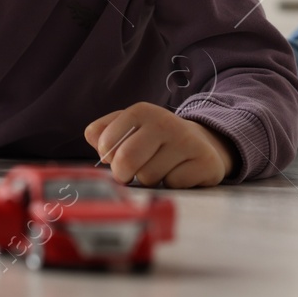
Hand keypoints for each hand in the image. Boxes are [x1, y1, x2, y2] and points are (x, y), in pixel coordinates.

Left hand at [84, 102, 233, 188]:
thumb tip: (93, 138)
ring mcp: (187, 141)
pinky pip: (174, 184)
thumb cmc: (154, 140)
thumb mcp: (128, 128)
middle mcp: (164, 121)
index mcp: (141, 111)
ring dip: (150, 180)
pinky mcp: (205, 161)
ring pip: (149, 177)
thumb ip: (103, 132)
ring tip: (160, 169)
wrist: (200, 144)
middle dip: (123, 175)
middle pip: (126, 160)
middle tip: (129, 175)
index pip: (106, 142)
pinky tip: (179, 173)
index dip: (107, 157)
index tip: (115, 158)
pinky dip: (172, 185)